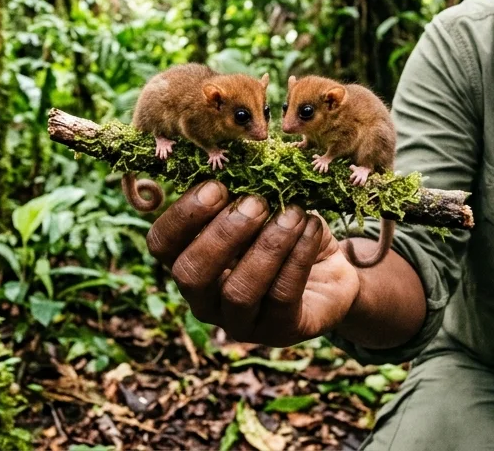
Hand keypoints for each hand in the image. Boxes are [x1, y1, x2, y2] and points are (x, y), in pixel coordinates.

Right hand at [146, 180, 359, 346]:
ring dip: (266, 247)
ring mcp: (240, 322)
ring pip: (238, 292)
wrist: (332, 270)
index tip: (217, 186)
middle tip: (255, 202)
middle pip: (191, 275)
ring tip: (292, 213)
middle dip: (222, 234)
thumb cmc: (283, 232)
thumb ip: (240, 191)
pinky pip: (282, 297)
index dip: (182, 216)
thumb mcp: (259, 207)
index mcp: (189, 261)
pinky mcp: (279, 331)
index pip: (161, 245)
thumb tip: (236, 162)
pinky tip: (311, 226)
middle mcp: (205, 298)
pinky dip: (298, 257)